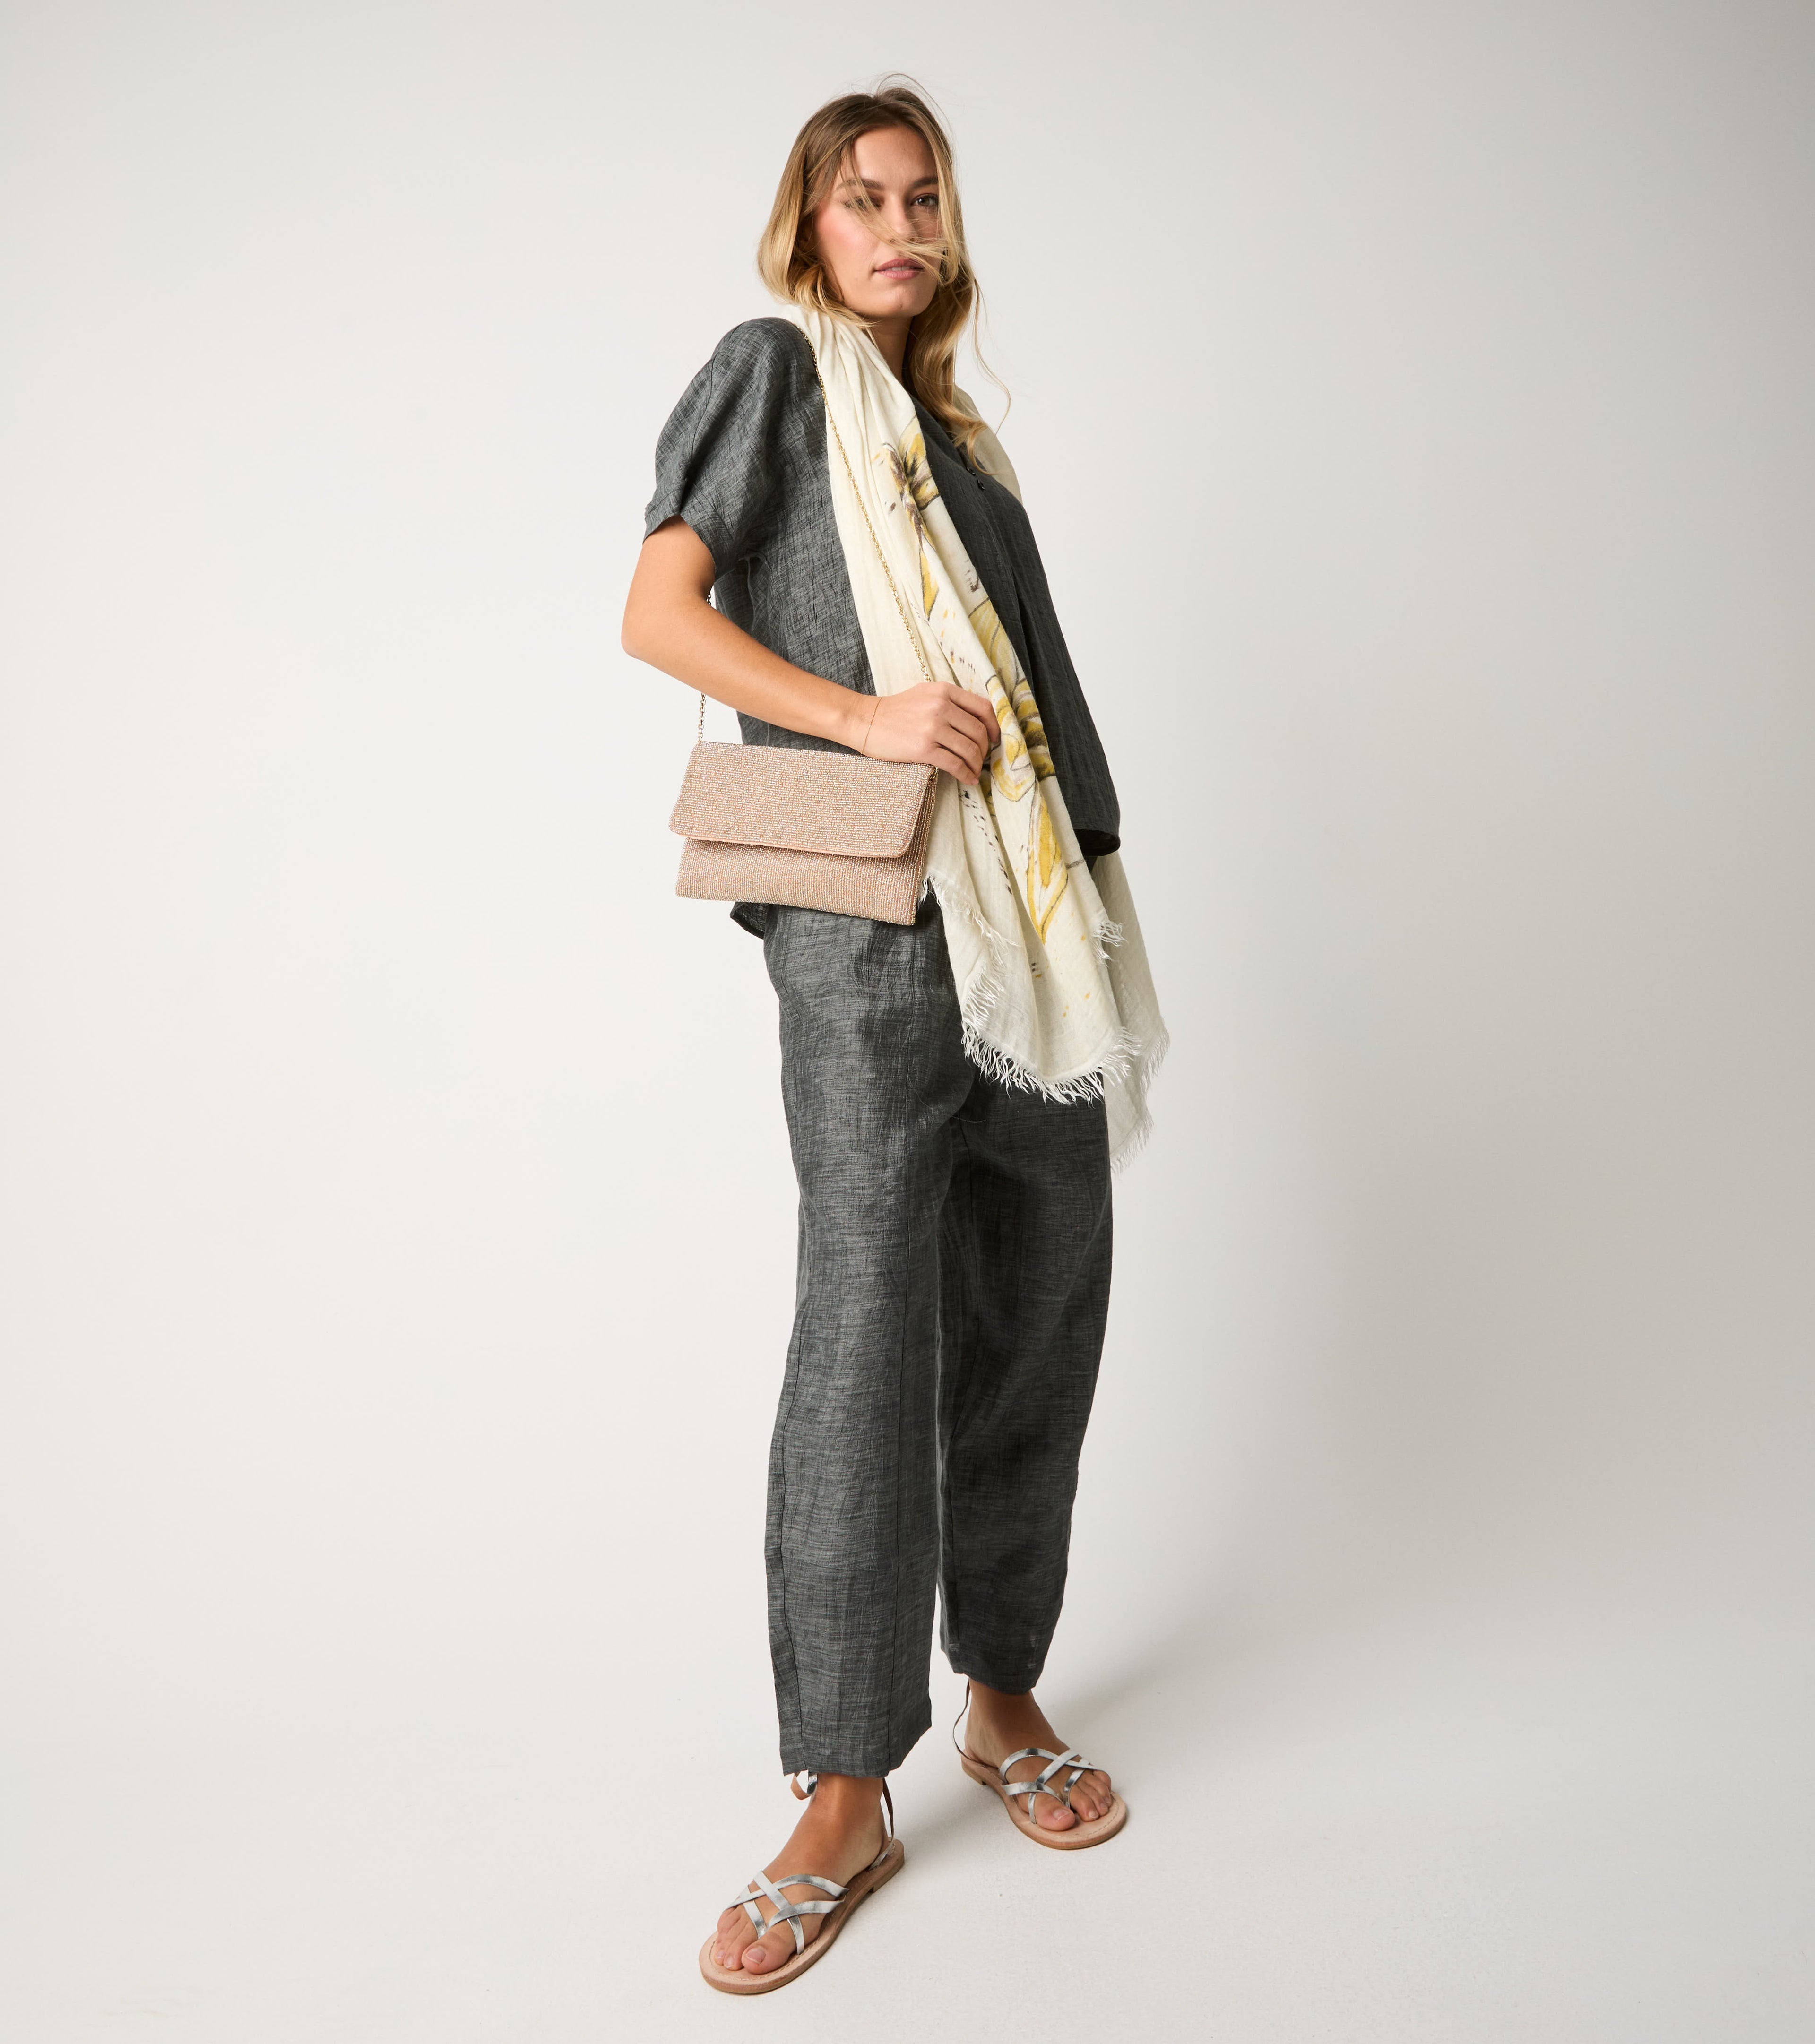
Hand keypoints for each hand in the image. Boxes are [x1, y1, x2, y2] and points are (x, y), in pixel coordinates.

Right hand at [858, 682, 997, 785]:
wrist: (866, 721)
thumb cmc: (895, 711)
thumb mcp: (925, 694)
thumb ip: (949, 702)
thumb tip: (975, 721)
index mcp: (944, 691)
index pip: (983, 707)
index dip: (994, 725)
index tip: (994, 738)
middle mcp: (941, 706)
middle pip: (978, 731)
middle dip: (984, 749)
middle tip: (981, 758)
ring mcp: (933, 727)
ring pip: (969, 749)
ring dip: (976, 765)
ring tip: (974, 771)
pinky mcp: (924, 748)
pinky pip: (955, 764)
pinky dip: (966, 774)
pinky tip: (968, 779)